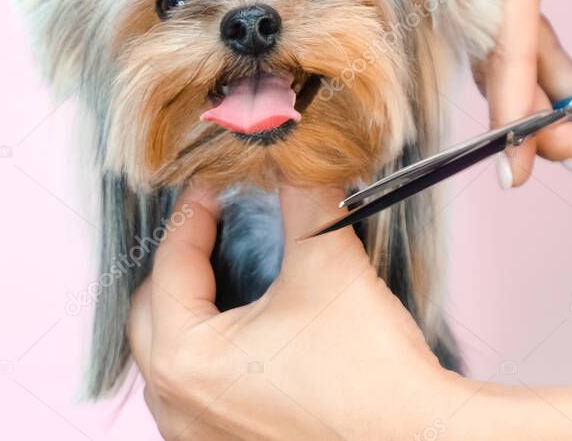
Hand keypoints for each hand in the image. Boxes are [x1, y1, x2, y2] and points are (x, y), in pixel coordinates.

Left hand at [127, 185, 464, 438]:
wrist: (419, 439)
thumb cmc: (370, 374)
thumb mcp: (328, 263)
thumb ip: (301, 197)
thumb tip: (292, 158)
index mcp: (185, 358)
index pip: (171, 265)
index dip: (194, 214)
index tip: (212, 186)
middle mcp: (178, 405)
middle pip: (152, 313)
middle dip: (181, 264)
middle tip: (215, 227)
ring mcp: (199, 436)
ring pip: (171, 357)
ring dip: (189, 312)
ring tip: (226, 275)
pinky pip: (195, 392)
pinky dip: (209, 354)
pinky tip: (244, 333)